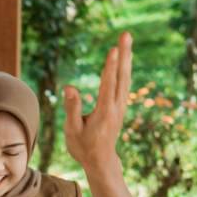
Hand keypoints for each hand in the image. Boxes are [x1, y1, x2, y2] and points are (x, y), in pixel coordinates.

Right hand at [63, 32, 132, 173]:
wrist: (101, 161)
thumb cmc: (83, 147)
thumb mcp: (73, 130)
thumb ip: (72, 108)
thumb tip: (70, 87)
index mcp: (104, 112)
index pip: (108, 85)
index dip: (111, 66)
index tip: (114, 49)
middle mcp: (116, 107)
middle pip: (122, 76)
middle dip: (124, 54)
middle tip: (126, 34)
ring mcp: (120, 106)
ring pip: (126, 78)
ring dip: (127, 58)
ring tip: (127, 40)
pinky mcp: (120, 106)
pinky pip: (125, 83)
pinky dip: (125, 68)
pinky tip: (125, 58)